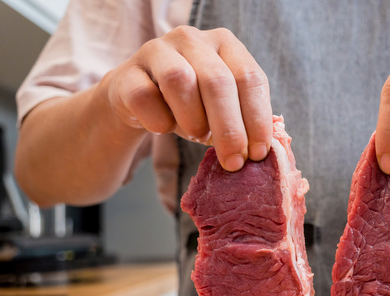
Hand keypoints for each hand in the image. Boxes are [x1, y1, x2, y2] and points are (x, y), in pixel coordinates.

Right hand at [103, 26, 271, 171]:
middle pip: (217, 81)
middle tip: (233, 162)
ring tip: (196, 135)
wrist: (137, 101)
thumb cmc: (190, 106)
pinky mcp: (128, 72)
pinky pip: (145, 97)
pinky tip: (163, 128)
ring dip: (193, 119)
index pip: (249, 78)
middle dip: (229, 128)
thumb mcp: (222, 110)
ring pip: (180, 80)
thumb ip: (244, 121)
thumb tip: (261, 152)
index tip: (257, 154)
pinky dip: (159, 121)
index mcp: (225, 44)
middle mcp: (192, 39)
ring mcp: (157, 50)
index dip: (257, 119)